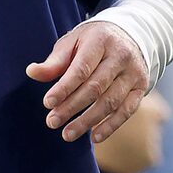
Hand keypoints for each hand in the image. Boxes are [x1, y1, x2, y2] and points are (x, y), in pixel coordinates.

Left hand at [25, 19, 150, 143]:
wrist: (129, 35)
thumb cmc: (92, 42)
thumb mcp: (72, 43)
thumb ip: (54, 61)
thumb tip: (32, 72)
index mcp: (101, 41)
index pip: (81, 69)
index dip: (64, 88)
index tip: (48, 103)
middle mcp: (121, 56)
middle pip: (95, 87)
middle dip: (72, 107)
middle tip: (52, 122)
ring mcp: (133, 73)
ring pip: (111, 101)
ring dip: (88, 121)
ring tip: (67, 134)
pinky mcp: (141, 87)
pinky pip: (127, 110)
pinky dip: (111, 125)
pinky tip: (94, 137)